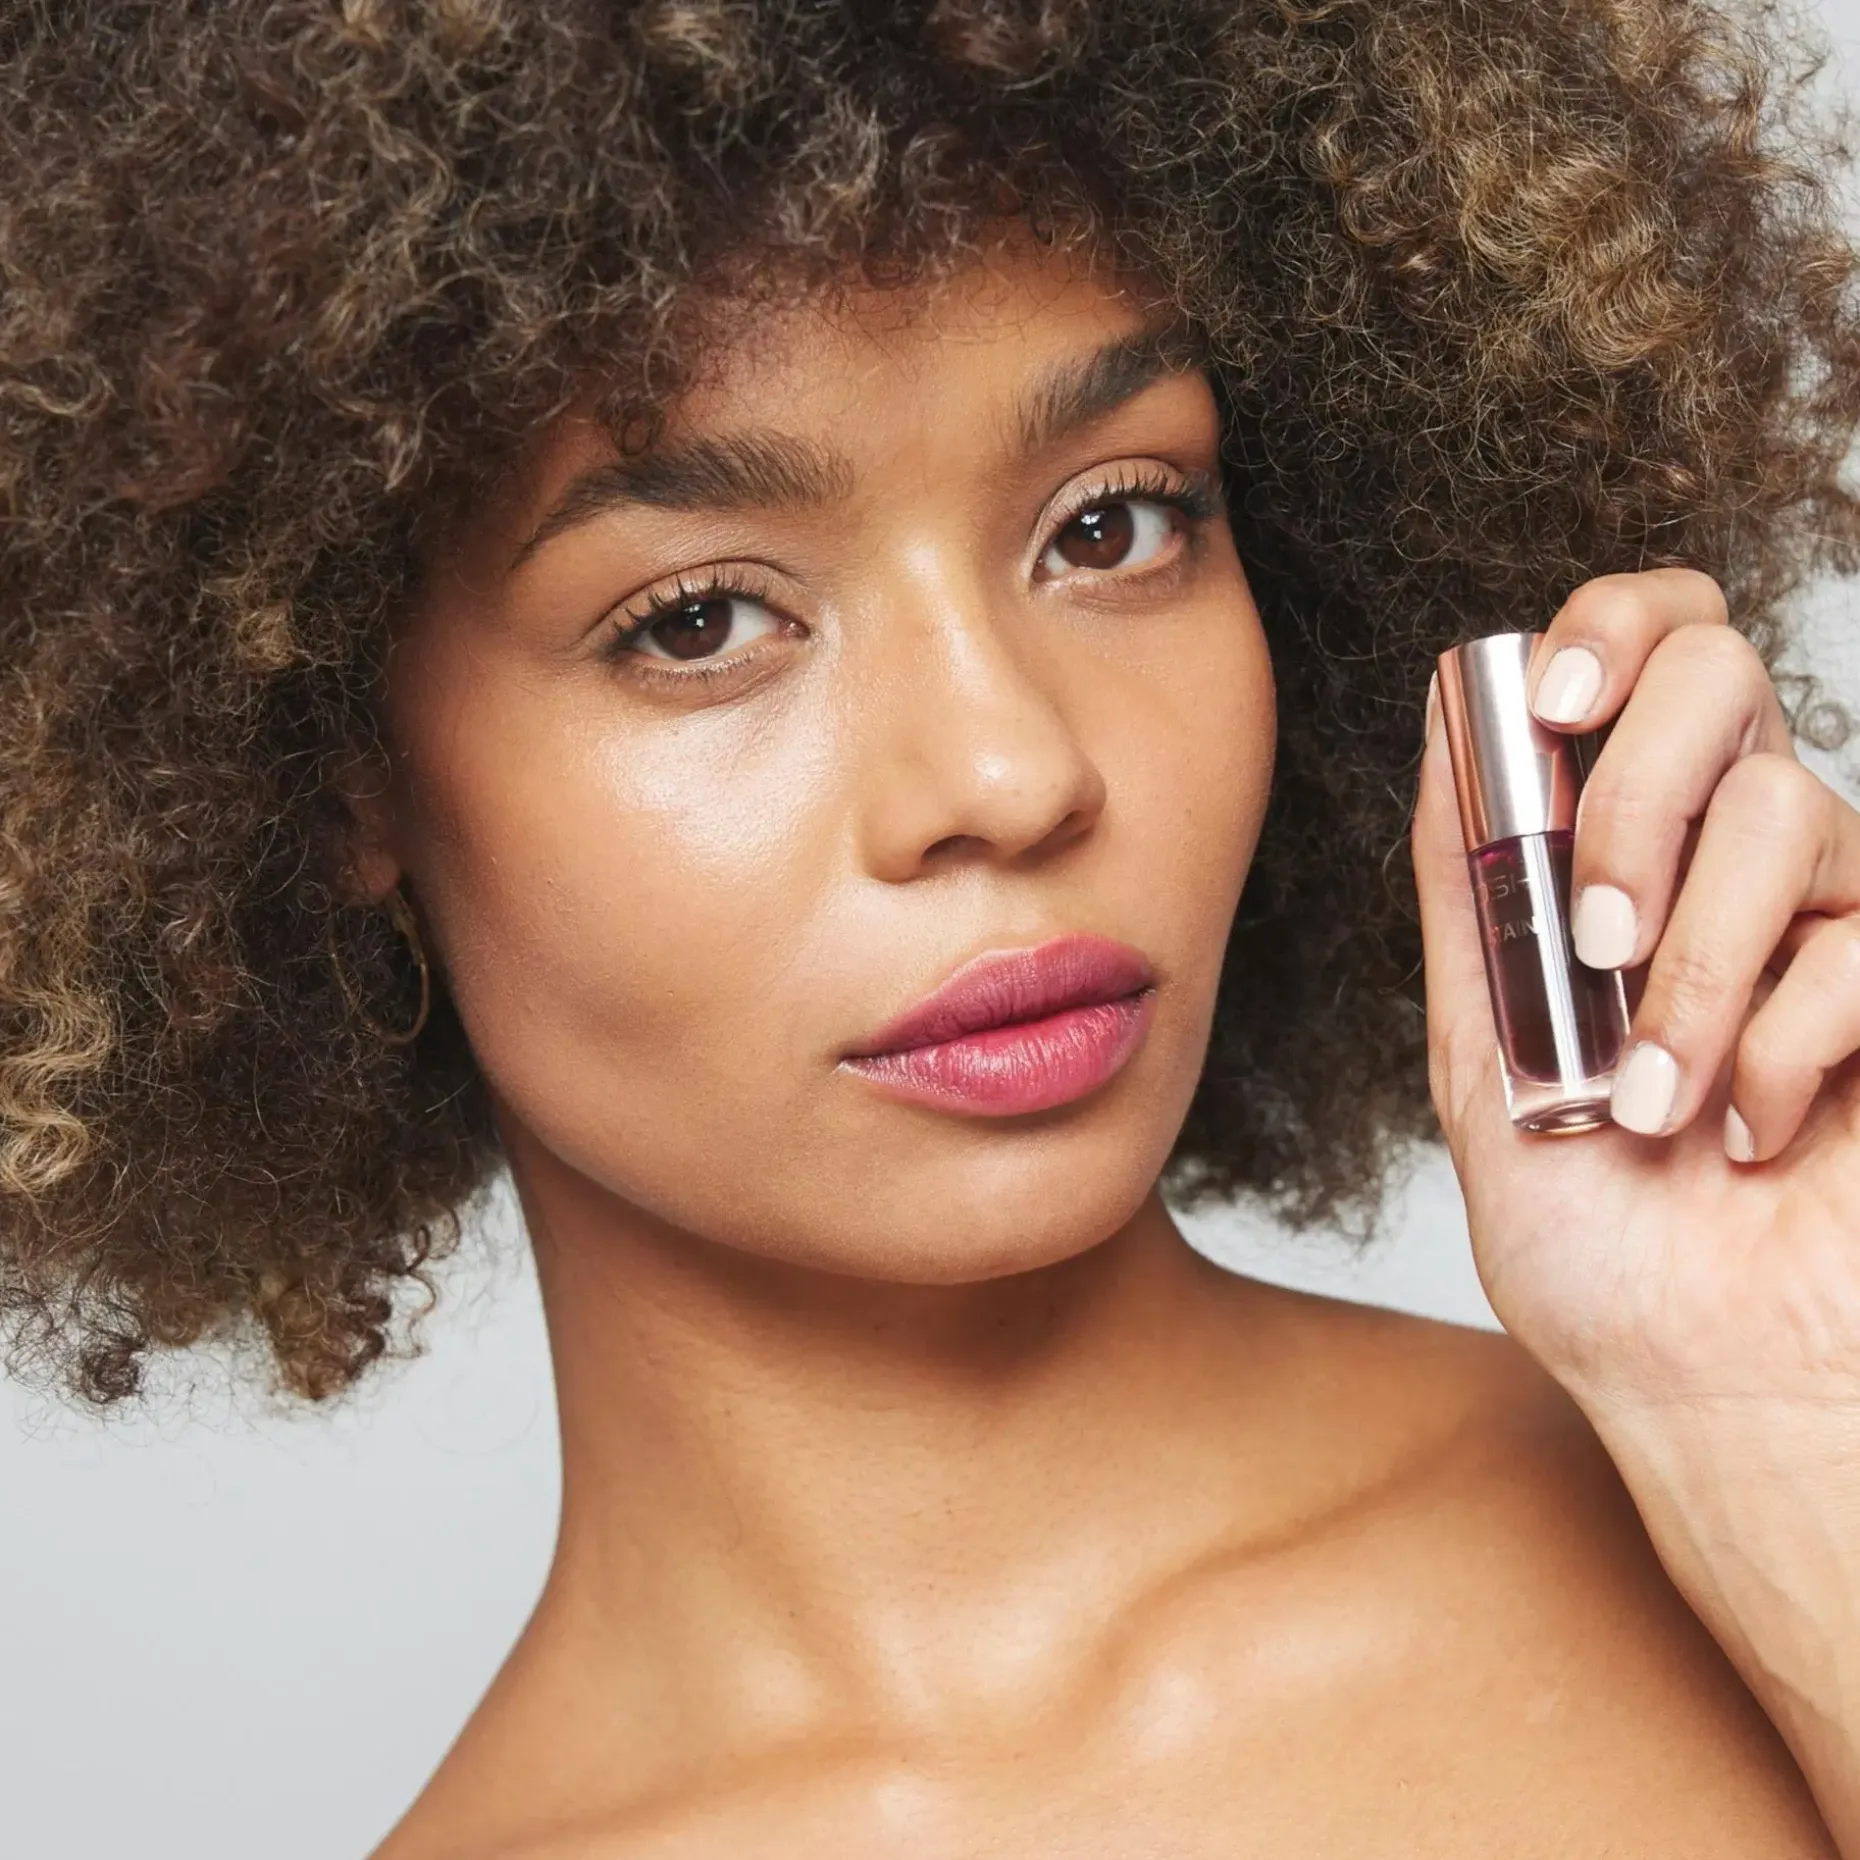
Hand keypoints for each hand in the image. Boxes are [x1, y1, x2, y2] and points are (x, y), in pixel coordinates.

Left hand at [1410, 565, 1859, 1849]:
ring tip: (1644, 1100)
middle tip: (1590, 938)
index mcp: (1625, 854)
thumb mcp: (1478, 1052)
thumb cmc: (1589, 1236)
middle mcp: (1733, 863)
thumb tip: (1442, 715)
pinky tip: (1747, 1133)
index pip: (1654, 650)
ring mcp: (1833, 921)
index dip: (1614, 624)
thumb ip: (1466, 888)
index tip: (1549, 699)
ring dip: (1689, 967)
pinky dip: (1775, 1045)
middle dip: (1638, 797)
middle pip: (1725, 674)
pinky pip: (1856, 946)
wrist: (1697, 1374)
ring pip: (1788, 812)